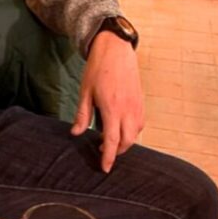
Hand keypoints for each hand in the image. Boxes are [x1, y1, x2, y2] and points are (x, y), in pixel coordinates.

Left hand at [70, 30, 144, 171]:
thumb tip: (76, 133)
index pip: (112, 140)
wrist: (116, 49)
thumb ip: (82, 115)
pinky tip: (121, 127)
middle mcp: (128, 109)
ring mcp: (137, 105)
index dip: (109, 157)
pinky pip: (140, 123)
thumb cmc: (98, 68)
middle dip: (117, 151)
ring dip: (125, 142)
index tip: (105, 168)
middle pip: (127, 141)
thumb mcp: (85, 92)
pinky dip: (132, 131)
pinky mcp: (141, 101)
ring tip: (110, 139)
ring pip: (136, 133)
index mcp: (112, 108)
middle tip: (103, 151)